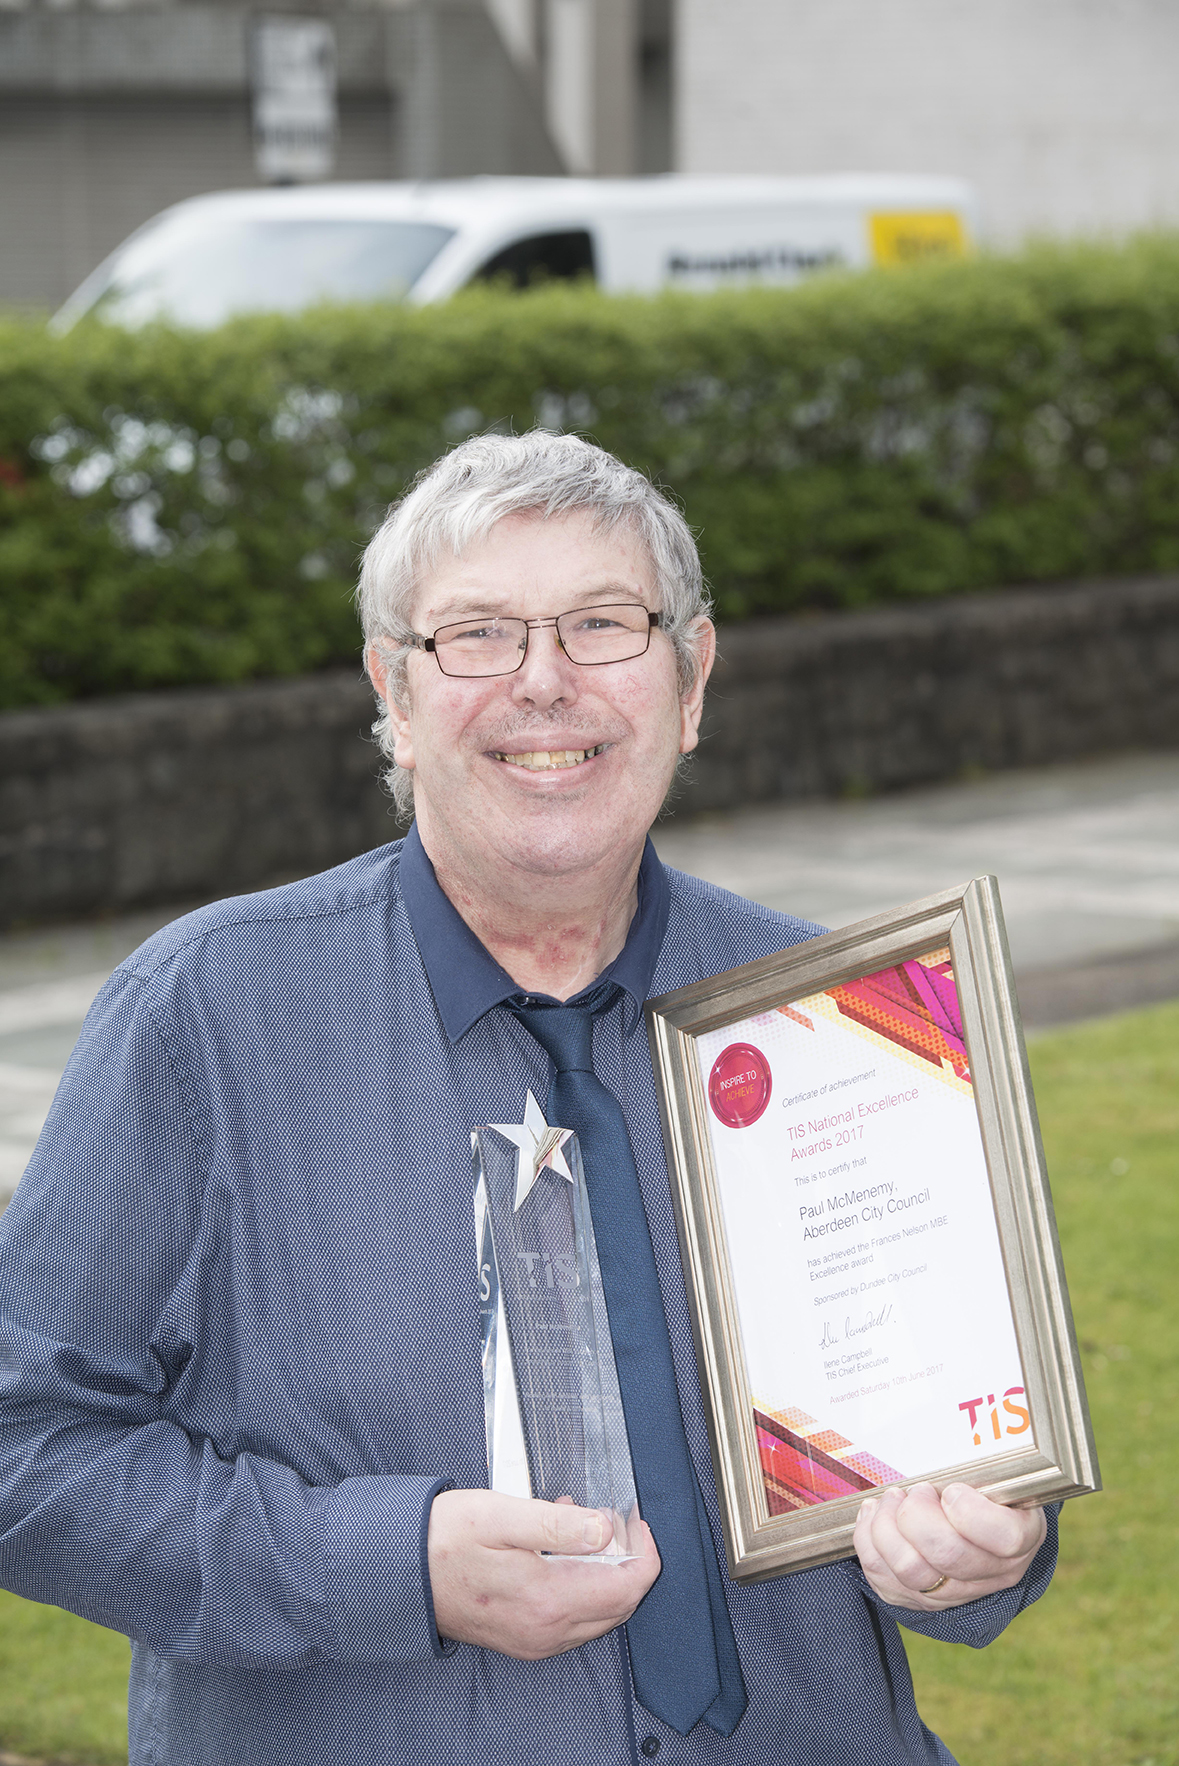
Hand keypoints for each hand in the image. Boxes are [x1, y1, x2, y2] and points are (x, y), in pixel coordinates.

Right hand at [427, 1489, 660, 1658]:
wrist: (398, 1573)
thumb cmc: (444, 1540)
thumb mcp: (502, 1515)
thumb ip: (557, 1525)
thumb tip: (605, 1530)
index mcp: (547, 1602)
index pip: (626, 1588)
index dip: (643, 1553)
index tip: (638, 1523)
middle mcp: (546, 1632)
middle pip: (619, 1606)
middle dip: (628, 1562)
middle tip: (617, 1521)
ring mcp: (534, 1640)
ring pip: (597, 1614)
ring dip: (603, 1572)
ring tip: (581, 1526)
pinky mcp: (522, 1639)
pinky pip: (572, 1619)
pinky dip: (580, 1585)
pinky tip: (559, 1551)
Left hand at [854, 1482, 1046, 1609]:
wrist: (978, 1532)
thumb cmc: (985, 1491)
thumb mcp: (997, 1474)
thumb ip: (979, 1464)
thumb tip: (949, 1428)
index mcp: (1022, 1535)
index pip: (1006, 1538)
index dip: (970, 1512)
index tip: (950, 1489)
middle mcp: (993, 1572)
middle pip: (948, 1554)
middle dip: (917, 1515)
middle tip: (914, 1491)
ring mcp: (957, 1592)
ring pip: (912, 1571)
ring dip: (888, 1528)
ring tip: (890, 1500)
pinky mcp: (920, 1600)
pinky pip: (884, 1579)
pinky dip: (869, 1542)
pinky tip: (873, 1516)